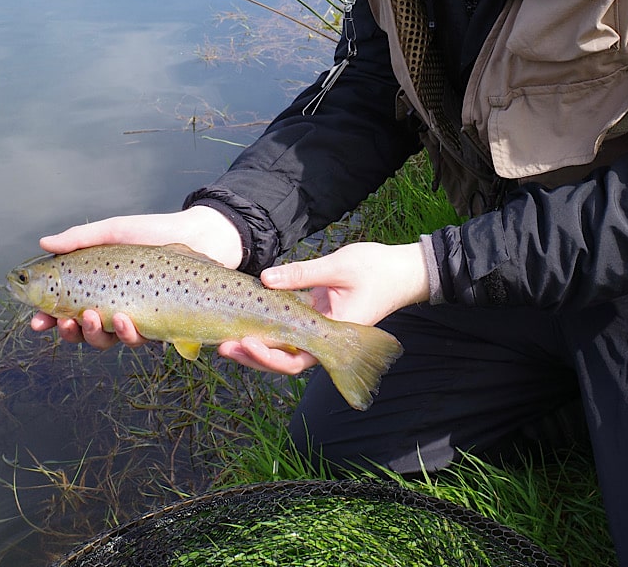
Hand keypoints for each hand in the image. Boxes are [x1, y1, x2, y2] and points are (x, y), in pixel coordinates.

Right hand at [29, 205, 242, 349]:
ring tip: (92, 317)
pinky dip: (127, 333)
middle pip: (83, 331)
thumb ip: (82, 238)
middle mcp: (115, 303)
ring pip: (107, 340)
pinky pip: (139, 338)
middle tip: (64, 322)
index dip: (48, 319)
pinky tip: (123, 318)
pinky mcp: (160, 324)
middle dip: (69, 332)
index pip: (66, 309)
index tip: (37, 322)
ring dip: (94, 334)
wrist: (202, 235)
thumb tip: (44, 242)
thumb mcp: (116, 229)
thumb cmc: (157, 230)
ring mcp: (138, 315)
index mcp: (100, 285)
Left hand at [217, 241, 429, 374]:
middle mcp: (325, 339)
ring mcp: (321, 331)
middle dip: (253, 356)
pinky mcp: (318, 318)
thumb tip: (264, 279)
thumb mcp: (339, 266)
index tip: (245, 341)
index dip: (267, 356)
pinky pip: (290, 331)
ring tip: (227, 338)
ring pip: (284, 350)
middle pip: (284, 361)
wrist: (404, 272)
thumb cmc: (378, 270)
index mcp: (334, 334)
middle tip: (223, 345)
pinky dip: (270, 329)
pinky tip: (248, 322)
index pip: (295, 359)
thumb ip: (302, 274)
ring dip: (257, 346)